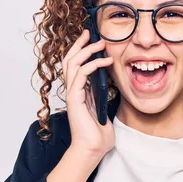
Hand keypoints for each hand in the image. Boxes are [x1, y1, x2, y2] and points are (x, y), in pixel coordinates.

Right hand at [61, 29, 114, 159]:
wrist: (92, 149)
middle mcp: (73, 90)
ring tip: (100, 43)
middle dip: (79, 44)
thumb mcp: (104, 109)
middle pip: (70, 59)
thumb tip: (112, 84)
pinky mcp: (75, 98)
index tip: (91, 39)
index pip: (76, 65)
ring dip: (87, 50)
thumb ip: (104, 96)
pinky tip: (105, 61)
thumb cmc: (99, 134)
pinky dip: (92, 64)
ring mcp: (72, 93)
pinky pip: (81, 74)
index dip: (81, 50)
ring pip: (73, 63)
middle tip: (90, 32)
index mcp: (79, 92)